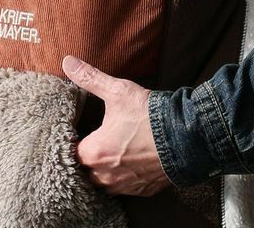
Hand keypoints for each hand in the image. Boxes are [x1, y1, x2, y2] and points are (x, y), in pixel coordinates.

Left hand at [62, 55, 171, 196]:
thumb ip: (90, 78)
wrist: (185, 135)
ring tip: (113, 154)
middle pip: (85, 172)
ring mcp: (124, 186)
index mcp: (94, 152)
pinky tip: (133, 164)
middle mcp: (104, 175)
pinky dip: (126, 178)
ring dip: (105, 171)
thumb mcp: (118, 91)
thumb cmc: (149, 115)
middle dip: (88, 159)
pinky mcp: (142, 190)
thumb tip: (68, 62)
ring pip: (104, 183)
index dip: (75, 141)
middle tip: (98, 142)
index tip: (80, 133)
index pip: (71, 152)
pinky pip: (125, 188)